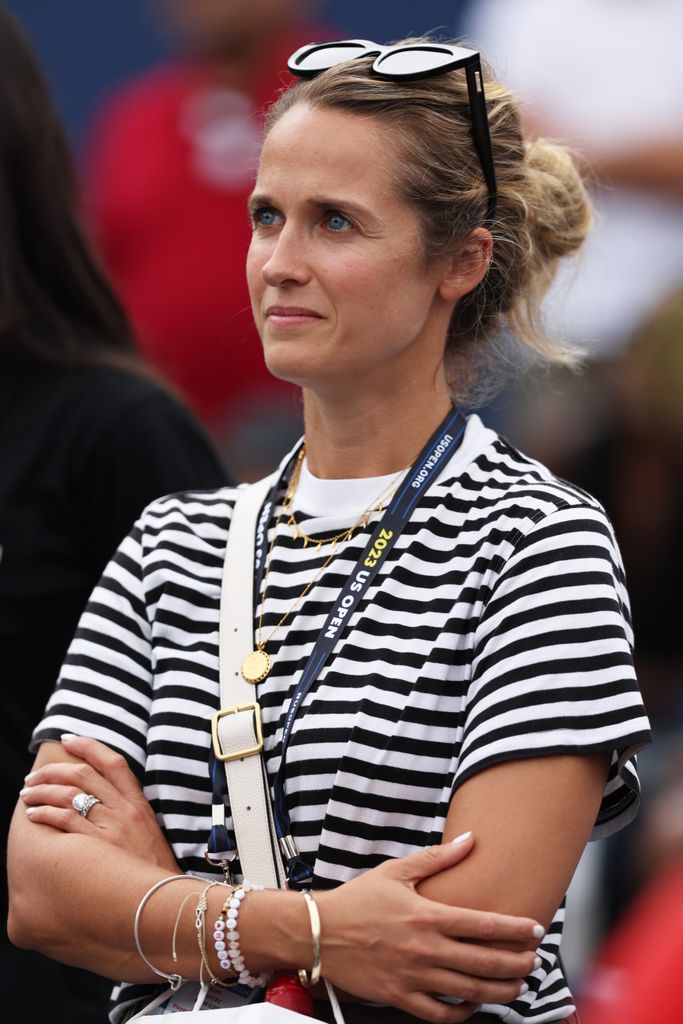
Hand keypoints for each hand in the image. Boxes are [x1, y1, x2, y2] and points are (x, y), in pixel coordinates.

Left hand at [20, 734, 177, 872]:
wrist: (162, 901)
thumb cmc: (151, 870)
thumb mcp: (148, 832)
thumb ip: (127, 811)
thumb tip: (97, 798)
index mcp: (138, 803)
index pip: (113, 762)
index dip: (88, 745)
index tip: (67, 739)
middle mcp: (124, 810)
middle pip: (84, 774)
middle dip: (53, 770)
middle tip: (34, 776)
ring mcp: (111, 828)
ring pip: (69, 794)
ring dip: (42, 790)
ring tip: (27, 794)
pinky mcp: (97, 848)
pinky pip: (65, 820)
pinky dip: (45, 812)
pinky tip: (33, 814)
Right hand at [315, 834, 542, 1022]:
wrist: (318, 932)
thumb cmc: (357, 899)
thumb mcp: (396, 871)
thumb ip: (437, 858)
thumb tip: (470, 840)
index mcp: (426, 915)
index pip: (483, 924)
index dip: (515, 929)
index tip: (536, 930)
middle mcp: (424, 949)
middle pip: (483, 962)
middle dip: (516, 963)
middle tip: (534, 961)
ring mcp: (413, 977)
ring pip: (468, 992)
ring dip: (499, 990)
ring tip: (517, 986)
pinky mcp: (399, 997)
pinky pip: (439, 1014)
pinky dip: (462, 1014)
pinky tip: (474, 1005)